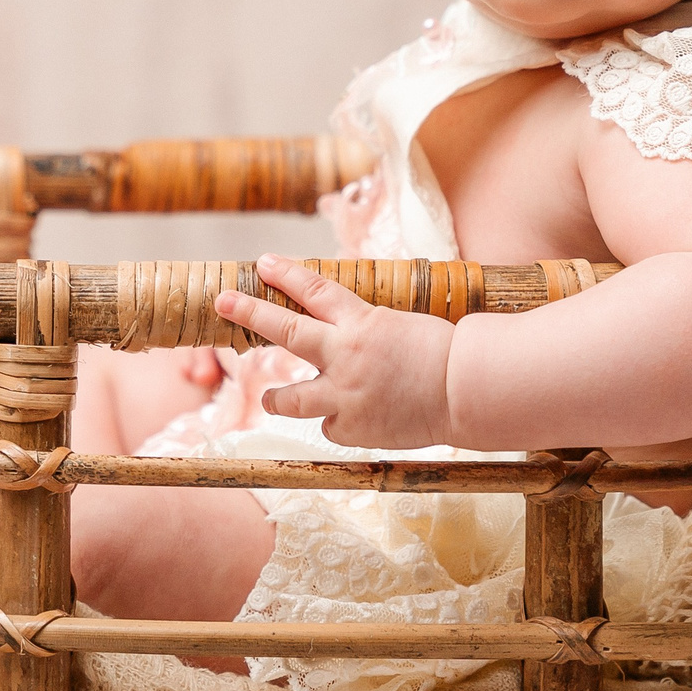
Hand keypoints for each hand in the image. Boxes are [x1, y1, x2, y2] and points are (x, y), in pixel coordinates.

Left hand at [213, 254, 456, 449]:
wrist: (469, 391)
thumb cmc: (445, 354)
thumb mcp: (399, 325)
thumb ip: (362, 330)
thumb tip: (335, 333)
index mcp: (361, 322)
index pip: (313, 290)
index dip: (285, 275)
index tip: (261, 262)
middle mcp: (345, 355)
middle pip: (285, 332)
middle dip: (249, 313)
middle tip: (222, 301)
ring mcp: (345, 394)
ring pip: (289, 399)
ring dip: (277, 398)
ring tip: (270, 399)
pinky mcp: (353, 428)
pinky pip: (330, 426)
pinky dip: (340, 422)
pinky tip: (364, 419)